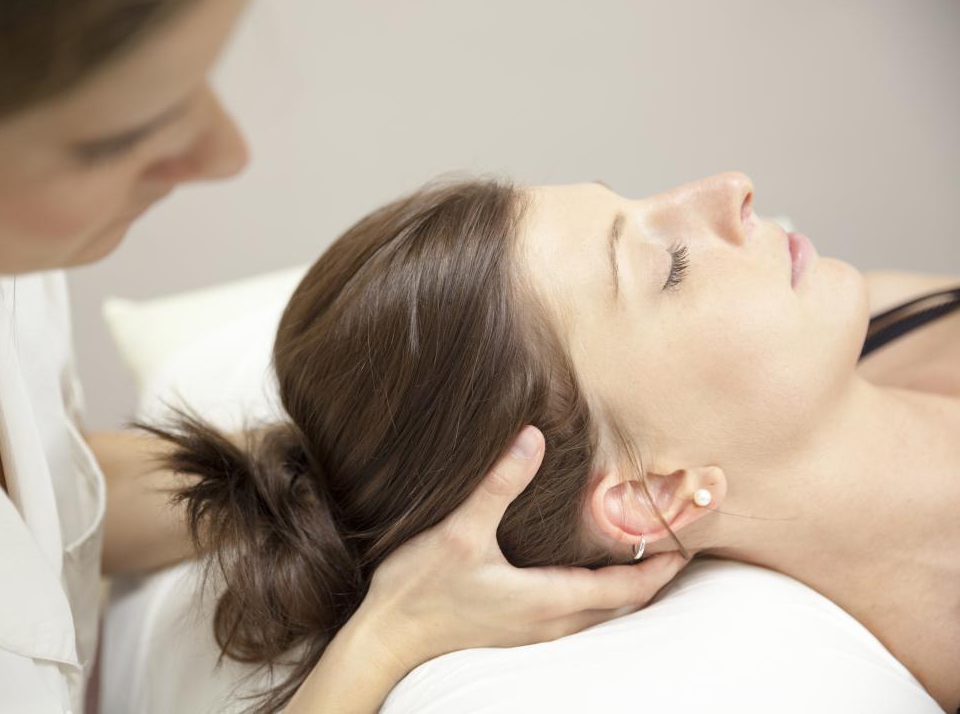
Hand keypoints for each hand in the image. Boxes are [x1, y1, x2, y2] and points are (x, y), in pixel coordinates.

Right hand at [351, 425, 688, 671]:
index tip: (688, 543)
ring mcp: (533, 631)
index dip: (659, 566)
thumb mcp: (459, 532)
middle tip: (675, 543)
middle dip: (652, 576)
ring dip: (627, 587)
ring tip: (642, 554)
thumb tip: (533, 437)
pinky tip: (587, 571)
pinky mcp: (517, 629)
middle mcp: (549, 622)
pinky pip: (576, 614)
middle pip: (621, 605)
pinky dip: (599, 593)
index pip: (624, 589)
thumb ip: (499, 485)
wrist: (387, 637)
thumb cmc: (421, 589)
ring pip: (600, 613)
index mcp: (545, 600)